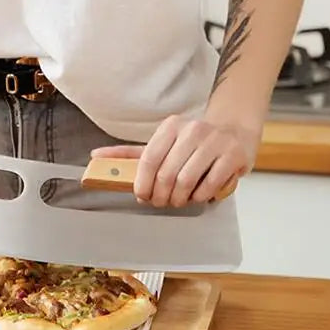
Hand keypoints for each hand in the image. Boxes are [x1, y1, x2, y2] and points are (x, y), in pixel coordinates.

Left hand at [90, 115, 255, 207]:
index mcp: (171, 126)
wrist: (233, 131)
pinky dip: (201, 196)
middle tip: (162, 202)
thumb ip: (131, 153)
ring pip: (187, 180)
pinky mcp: (232, 155)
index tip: (142, 196)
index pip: (149, 158)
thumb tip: (96, 156)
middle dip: (161, 195)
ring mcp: (214, 141)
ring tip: (179, 200)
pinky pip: (210, 184)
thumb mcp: (162, 143)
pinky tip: (198, 195)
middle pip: (167, 173)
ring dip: (180, 198)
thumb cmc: (192, 142)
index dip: (142, 183)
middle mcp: (192, 130)